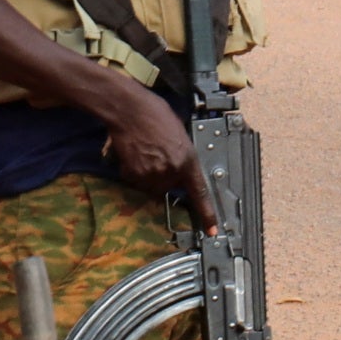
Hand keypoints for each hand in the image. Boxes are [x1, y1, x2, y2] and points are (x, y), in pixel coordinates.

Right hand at [100, 81, 218, 233]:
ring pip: (151, 185)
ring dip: (149, 174)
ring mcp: (151, 175)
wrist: (128, 108)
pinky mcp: (133, 174)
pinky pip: (136, 181)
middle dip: (165, 176)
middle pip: (170, 187)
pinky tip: (133, 153)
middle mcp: (171, 172)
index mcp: (187, 160)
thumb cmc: (155, 113)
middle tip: (157, 154)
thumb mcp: (179, 134)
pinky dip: (133, 171)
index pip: (200, 193)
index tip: (212, 230)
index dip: (207, 214)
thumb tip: (179, 167)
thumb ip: (182, 155)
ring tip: (144, 151)